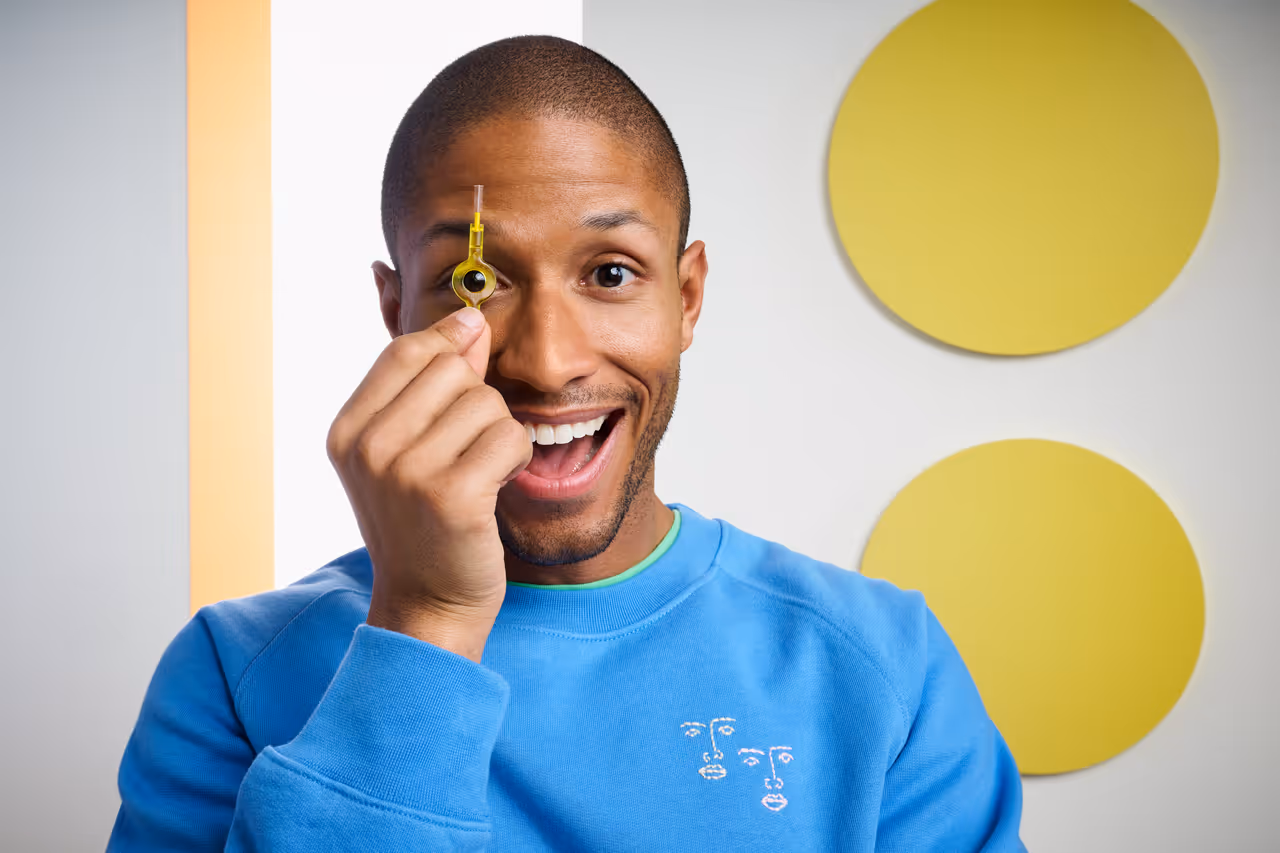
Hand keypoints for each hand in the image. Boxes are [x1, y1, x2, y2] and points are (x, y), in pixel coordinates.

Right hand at [326, 307, 530, 661]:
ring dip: (497, 435)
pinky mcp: (450, 495)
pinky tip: (494, 489)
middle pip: (453, 370)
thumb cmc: (423, 523)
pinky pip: (509, 437)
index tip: (468, 380)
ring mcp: (405, 471)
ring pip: (486, 402)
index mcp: (346, 431)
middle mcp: (367, 448)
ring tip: (478, 474)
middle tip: (465, 452)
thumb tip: (469, 320)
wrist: (428, 604)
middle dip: (476, 403)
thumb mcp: (405, 450)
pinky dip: (514, 460)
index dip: (450, 350)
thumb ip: (428, 384)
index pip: (407, 350)